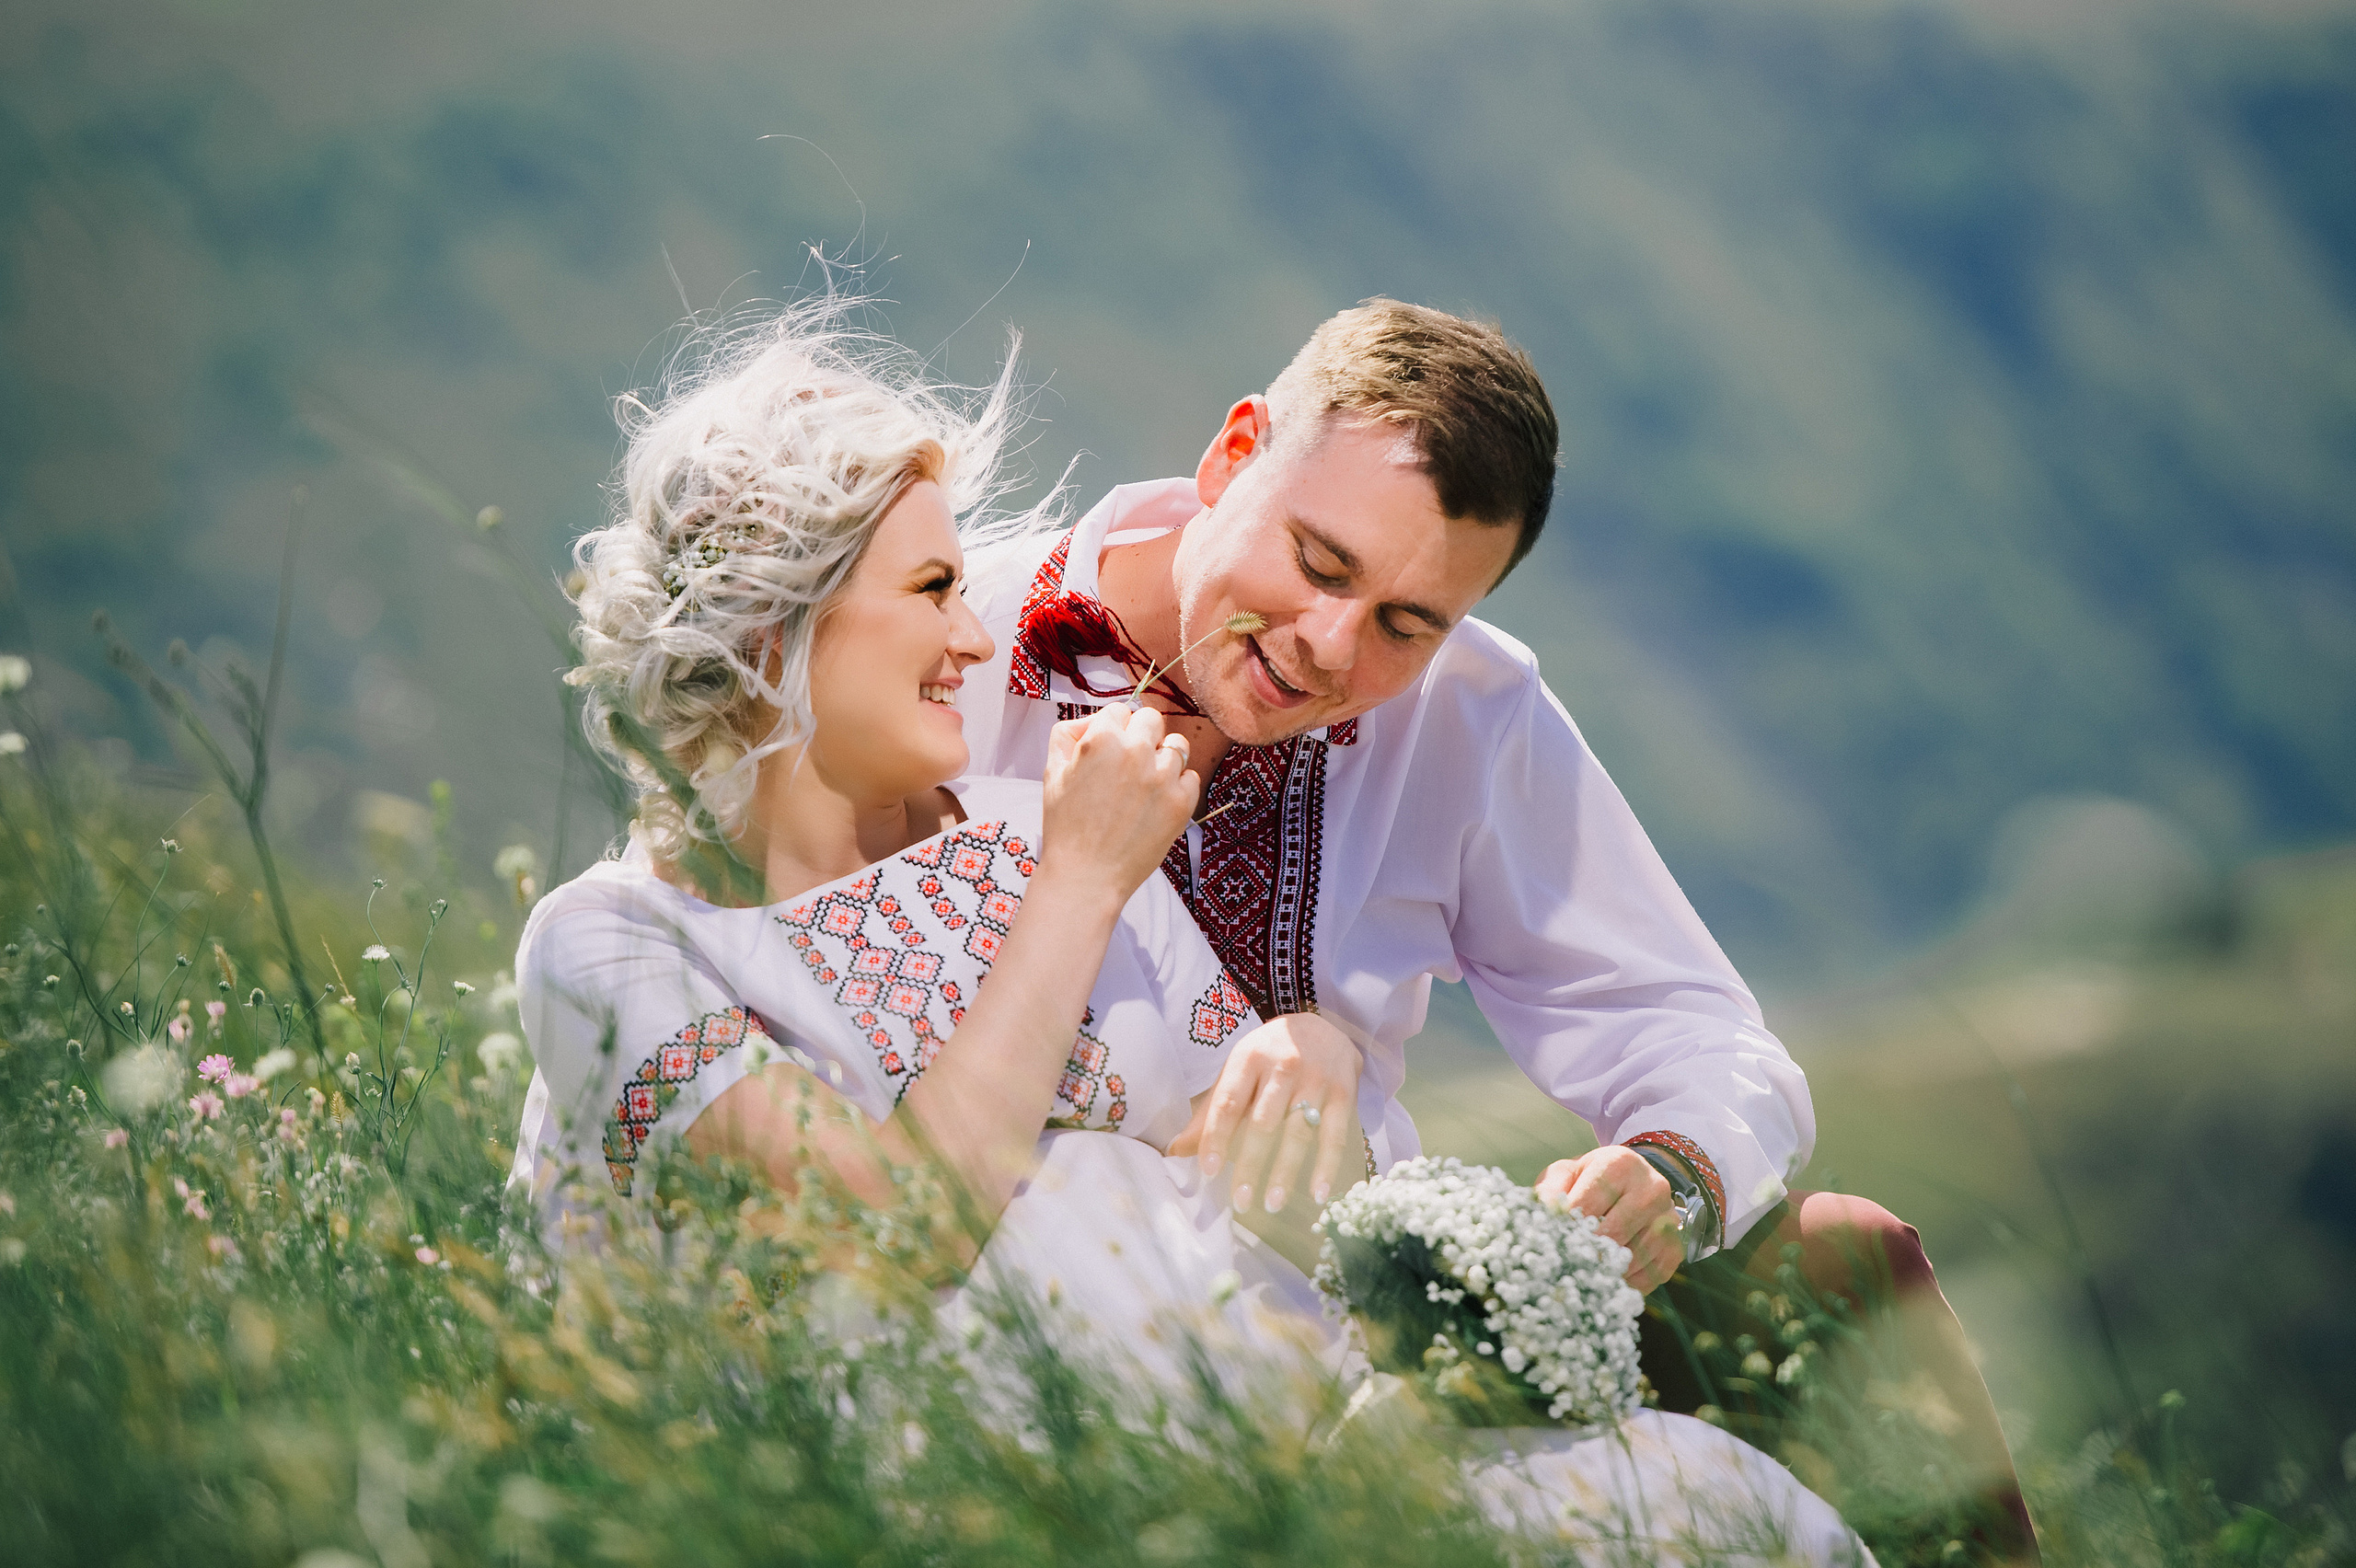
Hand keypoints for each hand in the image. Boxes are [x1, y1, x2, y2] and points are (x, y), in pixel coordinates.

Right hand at [1039, 706, 1198, 900]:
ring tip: (1145, 785)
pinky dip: (1178, 786)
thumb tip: (1095, 720)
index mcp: (1101, 740)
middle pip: (1152, 720)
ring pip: (1177, 745)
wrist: (1086, 876)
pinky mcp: (1182, 802)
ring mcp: (1163, 777)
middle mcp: (1136, 752)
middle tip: (1129, 765)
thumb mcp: (1052, 772)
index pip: (1119, 711)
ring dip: (1163, 759)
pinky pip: (1191, 776)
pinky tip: (1157, 804)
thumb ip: (1069, 734)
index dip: (1112, 729)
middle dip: (1141, 736)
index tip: (1109, 750)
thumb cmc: (1066, 826)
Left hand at [1168, 1012, 1363, 1213]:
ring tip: (1272, 1204)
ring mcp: (1315, 1079)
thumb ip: (1211, 1111)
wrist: (1325, 1026)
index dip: (1217, 1136)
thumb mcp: (1237, 1072)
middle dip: (1250, 1164)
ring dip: (1285, 1171)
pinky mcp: (1344, 1092)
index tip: (1209, 1170)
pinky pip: (1335, 1134)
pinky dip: (1327, 1165)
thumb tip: (1175, 1150)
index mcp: (1248, 1059)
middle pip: (1262, 1122)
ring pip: (1298, 1131)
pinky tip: (1319, 1193)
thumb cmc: (1270, 1058)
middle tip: (1240, 1202)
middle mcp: (1282, 1066)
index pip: (1229, 1102)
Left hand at [1535, 1145, 1683, 1293]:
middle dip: (1584, 1252)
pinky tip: (1610, 1274)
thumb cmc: (1593, 1181)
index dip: (1564, 1229)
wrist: (1634, 1184)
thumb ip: (1551, 1190)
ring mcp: (1669, 1219)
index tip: (1552, 1241)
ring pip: (1630, 1259)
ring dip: (1605, 1270)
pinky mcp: (1676, 1247)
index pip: (1585, 1207)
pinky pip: (1648, 1277)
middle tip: (1566, 1261)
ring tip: (1586, 1268)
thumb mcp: (1567, 1174)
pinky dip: (1625, 1282)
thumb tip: (1545, 1213)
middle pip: (1611, 1235)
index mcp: (1620, 1164)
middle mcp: (1652, 1188)